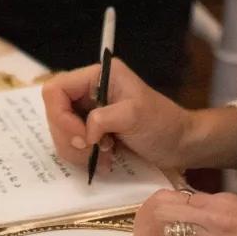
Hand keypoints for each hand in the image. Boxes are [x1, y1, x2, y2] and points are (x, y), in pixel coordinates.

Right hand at [42, 58, 192, 170]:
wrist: (182, 144)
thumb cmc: (162, 124)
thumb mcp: (134, 115)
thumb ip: (102, 119)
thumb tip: (83, 135)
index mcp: (97, 76)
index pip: (56, 89)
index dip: (60, 115)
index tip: (82, 137)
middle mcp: (88, 91)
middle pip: (54, 113)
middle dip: (70, 137)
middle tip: (93, 150)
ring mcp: (89, 112)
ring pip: (61, 132)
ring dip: (78, 150)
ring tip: (105, 156)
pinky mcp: (92, 131)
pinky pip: (72, 145)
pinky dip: (84, 157)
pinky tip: (106, 159)